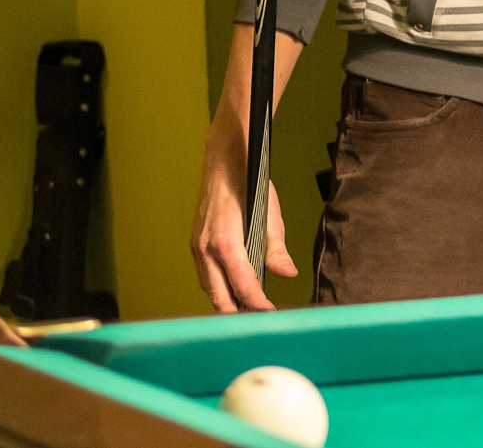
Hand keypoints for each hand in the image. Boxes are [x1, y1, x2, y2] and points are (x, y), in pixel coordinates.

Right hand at [190, 130, 294, 312]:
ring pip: (209, 289)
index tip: (271, 315)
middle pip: (220, 297)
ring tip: (249, 311)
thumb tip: (287, 273)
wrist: (224, 162)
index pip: (243, 287)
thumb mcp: (271, 214)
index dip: (258, 305)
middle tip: (259, 321)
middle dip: (239, 313)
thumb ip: (276, 249)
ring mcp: (196, 248)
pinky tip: (233, 289)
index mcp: (227, 243)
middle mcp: (206, 250)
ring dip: (227, 303)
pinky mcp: (195, 244)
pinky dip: (218, 287)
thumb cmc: (249, 183)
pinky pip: (204, 276)